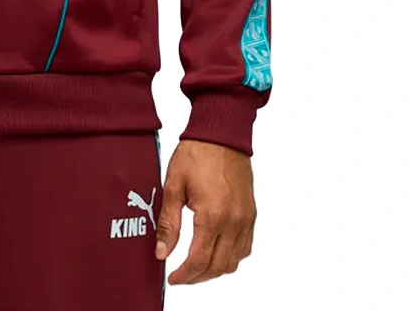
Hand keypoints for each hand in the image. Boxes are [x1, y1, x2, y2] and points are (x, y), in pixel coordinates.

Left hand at [154, 138, 255, 284]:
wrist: (221, 134)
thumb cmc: (196, 154)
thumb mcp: (173, 186)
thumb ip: (168, 223)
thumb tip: (162, 252)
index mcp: (212, 215)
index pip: (199, 260)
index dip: (185, 275)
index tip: (173, 278)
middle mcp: (233, 222)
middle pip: (218, 266)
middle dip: (198, 277)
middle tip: (181, 276)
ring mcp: (245, 219)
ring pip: (234, 261)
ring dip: (215, 269)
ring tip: (196, 266)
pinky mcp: (251, 214)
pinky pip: (245, 247)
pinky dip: (231, 257)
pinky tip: (216, 252)